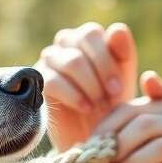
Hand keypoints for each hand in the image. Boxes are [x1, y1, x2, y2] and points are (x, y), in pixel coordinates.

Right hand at [35, 22, 137, 150]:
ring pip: (71, 62)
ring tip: (99, 105)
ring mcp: (49, 60)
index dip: (106, 60)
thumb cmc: (110, 102)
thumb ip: (124, 53)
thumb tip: (116, 29)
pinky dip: (73, 96)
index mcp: (87, 37)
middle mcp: (65, 43)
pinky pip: (53, 81)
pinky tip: (85, 108)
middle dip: (101, 72)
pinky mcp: (37, 81)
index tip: (117, 89)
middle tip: (111, 97)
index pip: (92, 33)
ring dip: (90, 86)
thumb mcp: (123, 78)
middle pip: (81, 41)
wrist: (91, 132)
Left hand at [92, 71, 161, 162]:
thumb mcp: (141, 153)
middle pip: (134, 114)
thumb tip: (92, 135)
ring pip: (145, 129)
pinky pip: (160, 148)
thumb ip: (124, 138)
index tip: (85, 148)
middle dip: (108, 140)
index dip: (102, 126)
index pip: (125, 107)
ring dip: (118, 154)